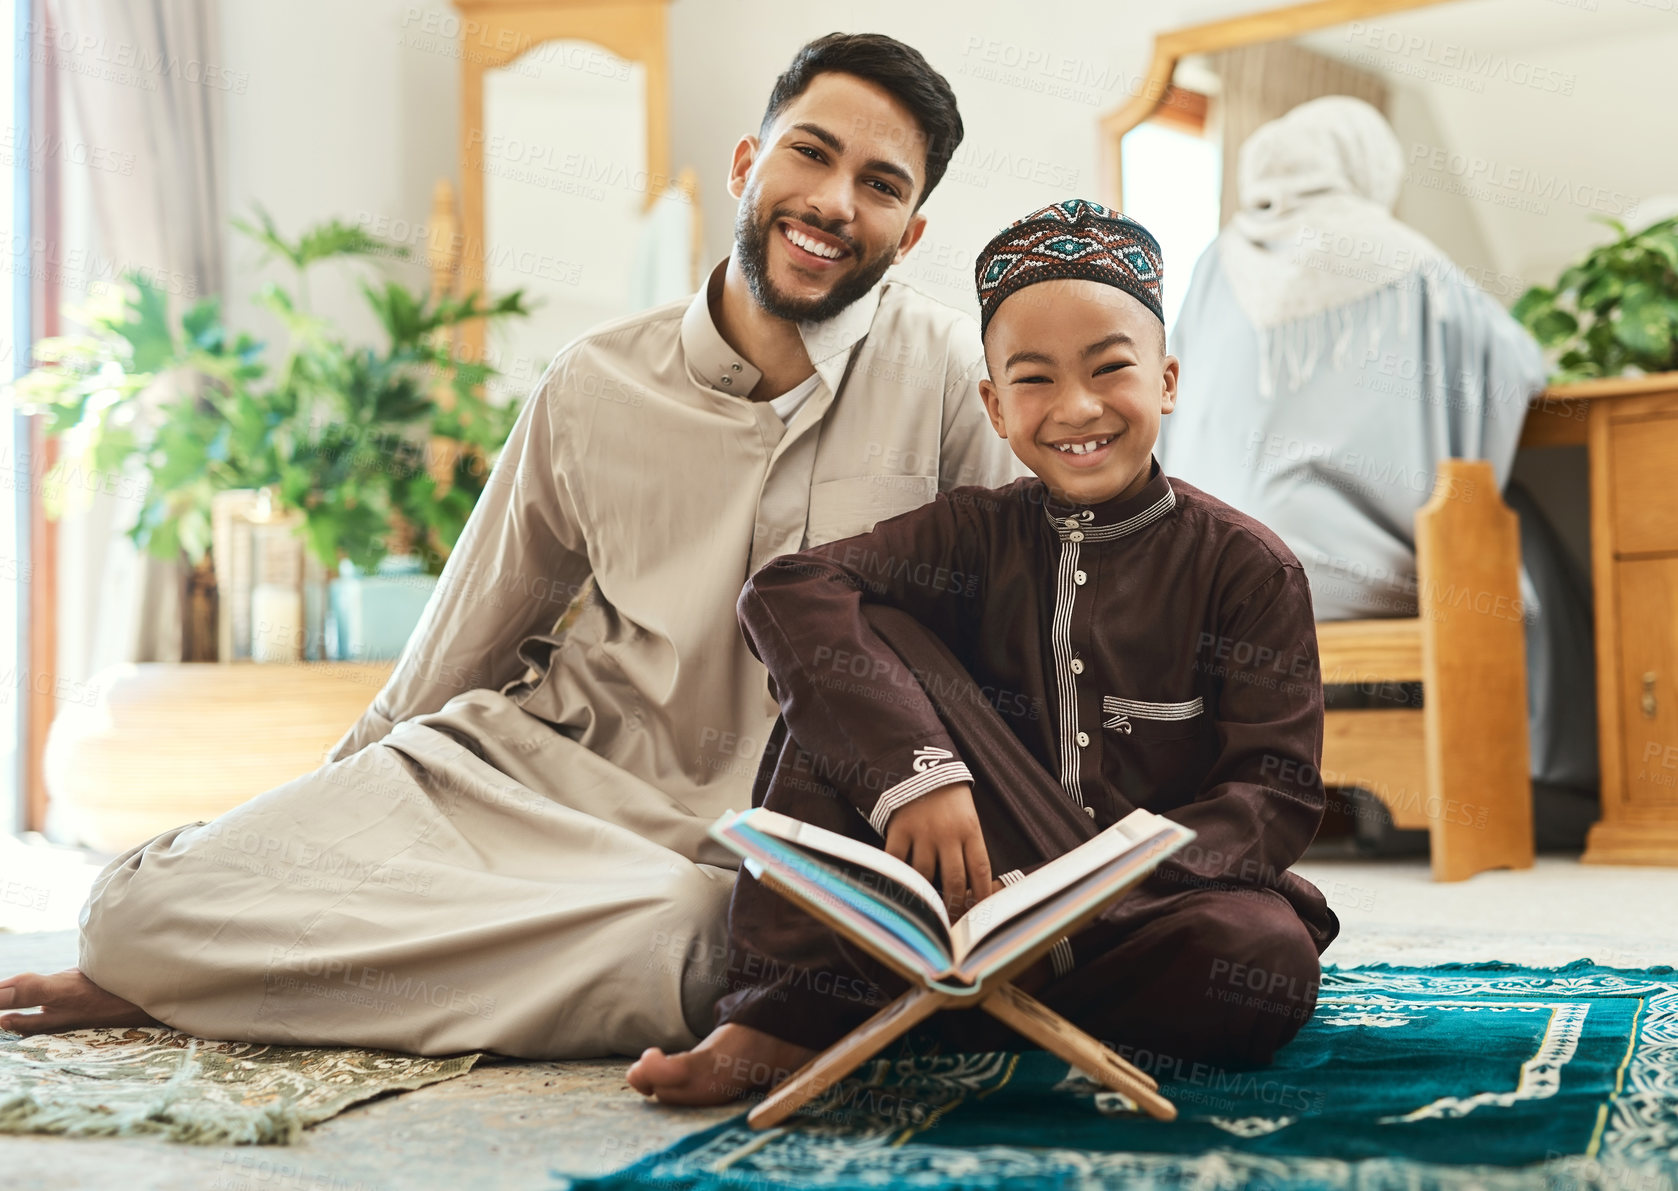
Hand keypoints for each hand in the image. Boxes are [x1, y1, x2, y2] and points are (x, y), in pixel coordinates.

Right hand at [883, 782, 993, 917]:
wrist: (920, 766)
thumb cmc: (948, 797)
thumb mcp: (967, 817)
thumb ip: (968, 847)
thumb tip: (971, 888)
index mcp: (970, 830)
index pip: (980, 871)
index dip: (981, 897)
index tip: (979, 916)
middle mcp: (948, 834)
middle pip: (954, 881)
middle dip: (954, 907)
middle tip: (952, 923)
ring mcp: (922, 832)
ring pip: (924, 876)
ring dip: (926, 895)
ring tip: (927, 908)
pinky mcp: (899, 829)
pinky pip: (897, 861)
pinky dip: (898, 876)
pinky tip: (900, 887)